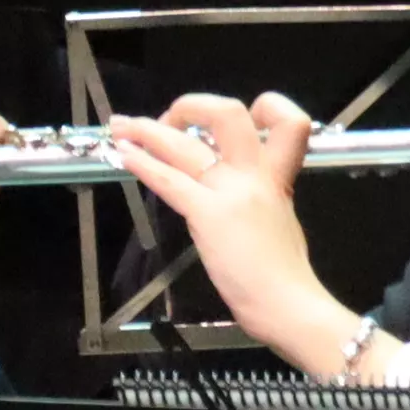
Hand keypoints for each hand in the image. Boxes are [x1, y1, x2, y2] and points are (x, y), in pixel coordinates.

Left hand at [102, 93, 357, 374]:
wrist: (287, 302)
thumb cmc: (285, 274)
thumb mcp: (280, 221)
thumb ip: (259, 199)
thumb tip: (232, 197)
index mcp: (277, 177)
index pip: (287, 122)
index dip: (264, 108)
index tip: (234, 121)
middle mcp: (256, 175)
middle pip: (229, 114)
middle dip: (193, 106)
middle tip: (169, 118)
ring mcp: (232, 192)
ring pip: (186, 143)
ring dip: (146, 130)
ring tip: (122, 126)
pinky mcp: (208, 214)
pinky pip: (169, 179)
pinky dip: (140, 163)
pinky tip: (122, 155)